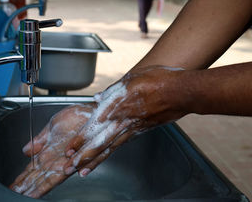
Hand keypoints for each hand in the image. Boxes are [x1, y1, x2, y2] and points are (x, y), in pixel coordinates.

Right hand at [9, 103, 95, 197]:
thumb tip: (26, 150)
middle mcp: (58, 159)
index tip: (13, 185)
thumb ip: (40, 139)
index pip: (34, 168)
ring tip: (25, 194)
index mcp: (51, 151)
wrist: (95, 110)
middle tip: (15, 193)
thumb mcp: (54, 125)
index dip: (23, 177)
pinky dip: (51, 182)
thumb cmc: (79, 116)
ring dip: (37, 188)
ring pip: (49, 179)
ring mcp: (67, 161)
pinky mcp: (77, 159)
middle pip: (39, 177)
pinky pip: (62, 175)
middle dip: (27, 186)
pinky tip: (42, 189)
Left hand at [63, 66, 185, 175]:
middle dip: (83, 156)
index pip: (94, 126)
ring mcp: (132, 128)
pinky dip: (110, 153)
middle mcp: (123, 121)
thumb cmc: (159, 80)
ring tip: (82, 172)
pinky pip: (121, 144)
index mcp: (118, 106)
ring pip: (109, 147)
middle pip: (99, 142)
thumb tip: (97, 98)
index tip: (69, 148)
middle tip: (69, 168)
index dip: (81, 138)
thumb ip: (112, 90)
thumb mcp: (132, 79)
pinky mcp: (140, 130)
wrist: (183, 92)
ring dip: (94, 160)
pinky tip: (104, 158)